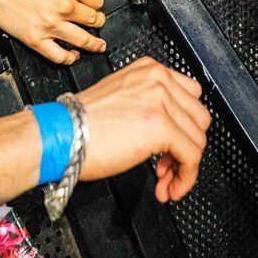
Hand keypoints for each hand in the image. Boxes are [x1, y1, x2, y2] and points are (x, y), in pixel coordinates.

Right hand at [0, 0, 108, 65]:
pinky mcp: (37, 39)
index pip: (98, 0)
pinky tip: (74, 55)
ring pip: (83, 41)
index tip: (93, 4)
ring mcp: (50, 25)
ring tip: (98, 45)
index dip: (97, 2)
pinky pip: (59, 56)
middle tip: (95, 22)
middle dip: (98, 21)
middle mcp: (64, 7)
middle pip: (94, 20)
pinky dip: (70, 58)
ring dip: (94, 44)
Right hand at [74, 57, 211, 202]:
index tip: (171, 147)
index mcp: (149, 69)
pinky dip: (186, 177)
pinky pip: (191, 156)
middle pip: (198, 118)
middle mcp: (158, 79)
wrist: (59, 135)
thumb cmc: (78, 125)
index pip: (190, 97)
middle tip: (167, 166)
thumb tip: (170, 131)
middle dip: (186, 148)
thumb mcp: (122, 99)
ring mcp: (161, 101)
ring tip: (165, 181)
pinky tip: (170, 187)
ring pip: (198, 139)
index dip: (183, 127)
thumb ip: (149, 105)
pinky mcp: (160, 126)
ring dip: (184, 167)